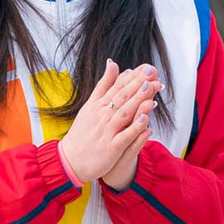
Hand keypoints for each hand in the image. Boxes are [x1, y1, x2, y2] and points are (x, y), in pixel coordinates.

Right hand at [57, 60, 158, 188]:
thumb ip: (104, 85)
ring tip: (151, 88)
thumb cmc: (82, 133)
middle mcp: (102, 116)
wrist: (70, 160)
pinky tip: (146, 119)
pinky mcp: (111, 148)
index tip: (148, 67)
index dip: (134, 76)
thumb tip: (113, 63)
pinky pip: (124, 136)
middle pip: (122, 97)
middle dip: (139, 83)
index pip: (118, 86)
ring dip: (138, 101)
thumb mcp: (91, 104)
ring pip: (125, 113)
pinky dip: (135, 128)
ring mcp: (107, 131)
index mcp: (99, 105)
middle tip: (153, 72)